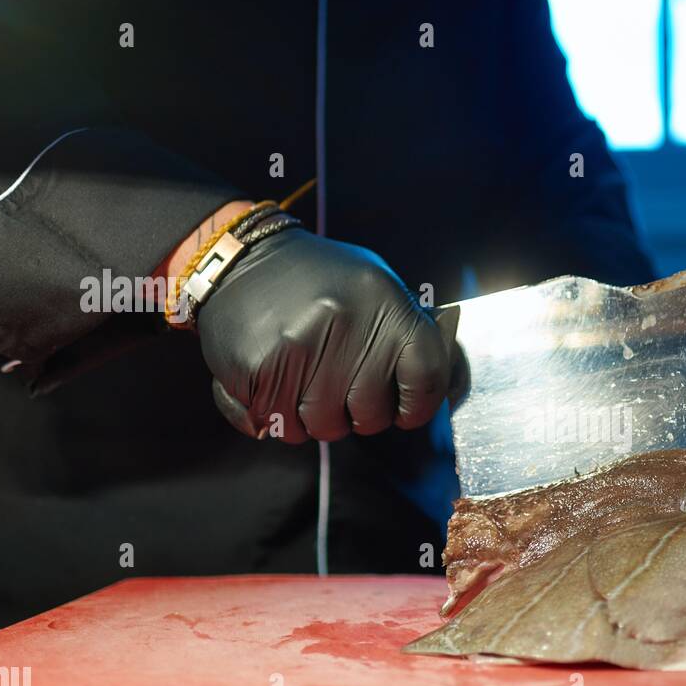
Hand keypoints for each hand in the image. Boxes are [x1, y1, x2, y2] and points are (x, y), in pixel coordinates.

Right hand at [195, 228, 449, 442]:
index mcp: (385, 303)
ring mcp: (298, 346)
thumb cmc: (321, 281)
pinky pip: (278, 426)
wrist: (242, 258)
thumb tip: (443, 390)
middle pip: (372, 415)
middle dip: (358, 414)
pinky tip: (275, 385)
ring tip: (305, 383)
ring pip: (324, 428)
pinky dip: (277, 418)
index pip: (427, 379)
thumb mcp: (377, 288)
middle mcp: (345, 323)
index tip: (404, 409)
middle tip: (341, 387)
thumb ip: (409, 333)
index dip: (418, 405)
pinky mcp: (257, 367)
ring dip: (315, 419)